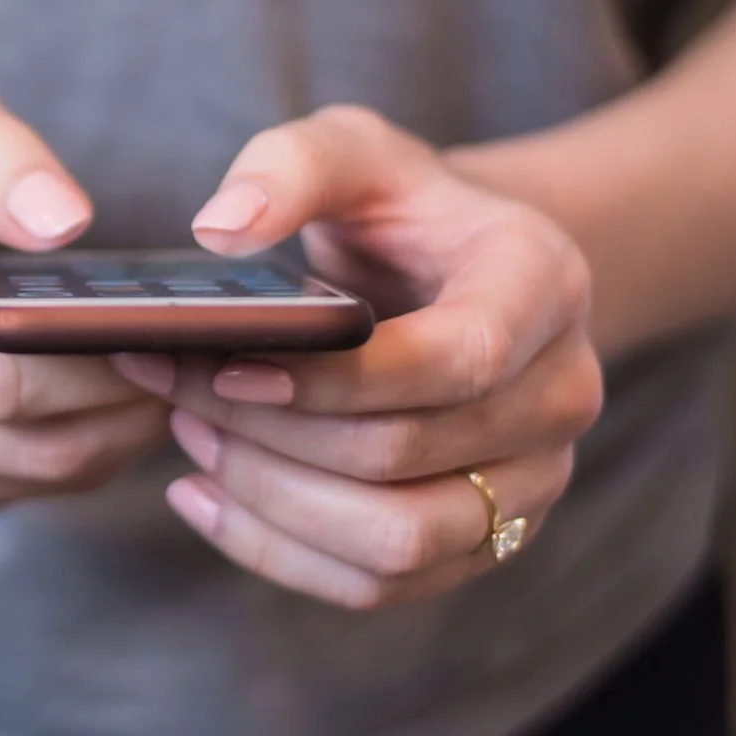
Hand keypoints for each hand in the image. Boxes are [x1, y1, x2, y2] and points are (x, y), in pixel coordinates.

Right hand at [0, 75, 171, 531]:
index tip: (165, 328)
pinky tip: (82, 400)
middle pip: (28, 448)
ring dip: (106, 439)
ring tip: (146, 370)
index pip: (1, 381)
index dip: (99, 366)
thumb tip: (66, 221)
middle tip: (187, 357)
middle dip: (123, 409)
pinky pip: (7, 499)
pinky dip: (63, 459)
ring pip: (30, 482)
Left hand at [116, 106, 602, 608]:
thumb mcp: (352, 150)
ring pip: (396, 542)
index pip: (454, 360)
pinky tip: (206, 498)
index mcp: (543, 285)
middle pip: (404, 454)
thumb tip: (220, 229)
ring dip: (271, 503)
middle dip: (269, 434)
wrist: (457, 275)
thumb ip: (290, 166)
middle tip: (173, 390)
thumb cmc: (399, 211)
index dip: (332, 380)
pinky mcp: (490, 538)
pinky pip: (381, 585)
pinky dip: (279, 554)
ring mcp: (535, 481)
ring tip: (193, 440)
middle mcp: (562, 394)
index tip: (225, 365)